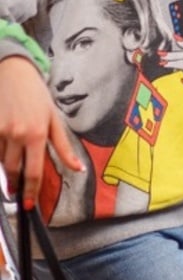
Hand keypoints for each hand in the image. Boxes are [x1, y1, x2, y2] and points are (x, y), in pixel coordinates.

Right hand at [0, 55, 82, 209]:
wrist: (14, 74)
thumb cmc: (38, 97)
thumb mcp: (55, 120)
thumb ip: (64, 147)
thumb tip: (78, 168)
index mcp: (37, 135)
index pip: (33, 171)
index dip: (31, 190)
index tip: (29, 205)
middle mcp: (17, 135)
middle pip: (14, 170)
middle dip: (15, 186)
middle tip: (17, 196)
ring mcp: (0, 131)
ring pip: (1, 161)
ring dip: (7, 170)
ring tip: (13, 175)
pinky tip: (5, 155)